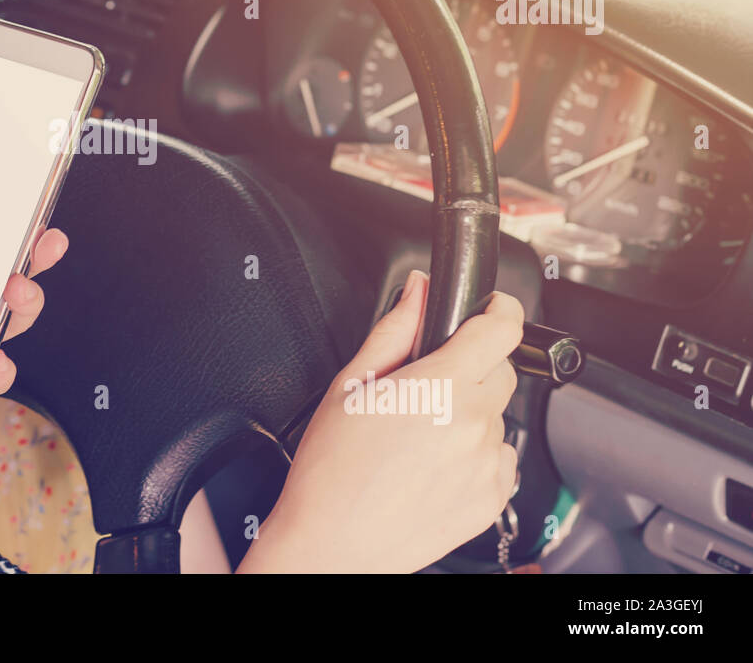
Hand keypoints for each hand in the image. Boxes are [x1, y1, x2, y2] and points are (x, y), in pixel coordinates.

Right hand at [238, 270, 521, 572]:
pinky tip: (433, 465)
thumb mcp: (350, 385)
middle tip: (426, 388)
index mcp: (440, 388)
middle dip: (471, 368)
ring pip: (497, 417)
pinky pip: (499, 459)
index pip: (502, 329)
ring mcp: (488, 465)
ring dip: (469, 415)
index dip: (499, 309)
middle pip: (501, 371)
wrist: (334, 544)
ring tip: (420, 438)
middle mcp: (473, 425)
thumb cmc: (332, 471)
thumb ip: (394, 331)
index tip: (491, 308)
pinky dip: (474, 455)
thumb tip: (419, 291)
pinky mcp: (493, 499)